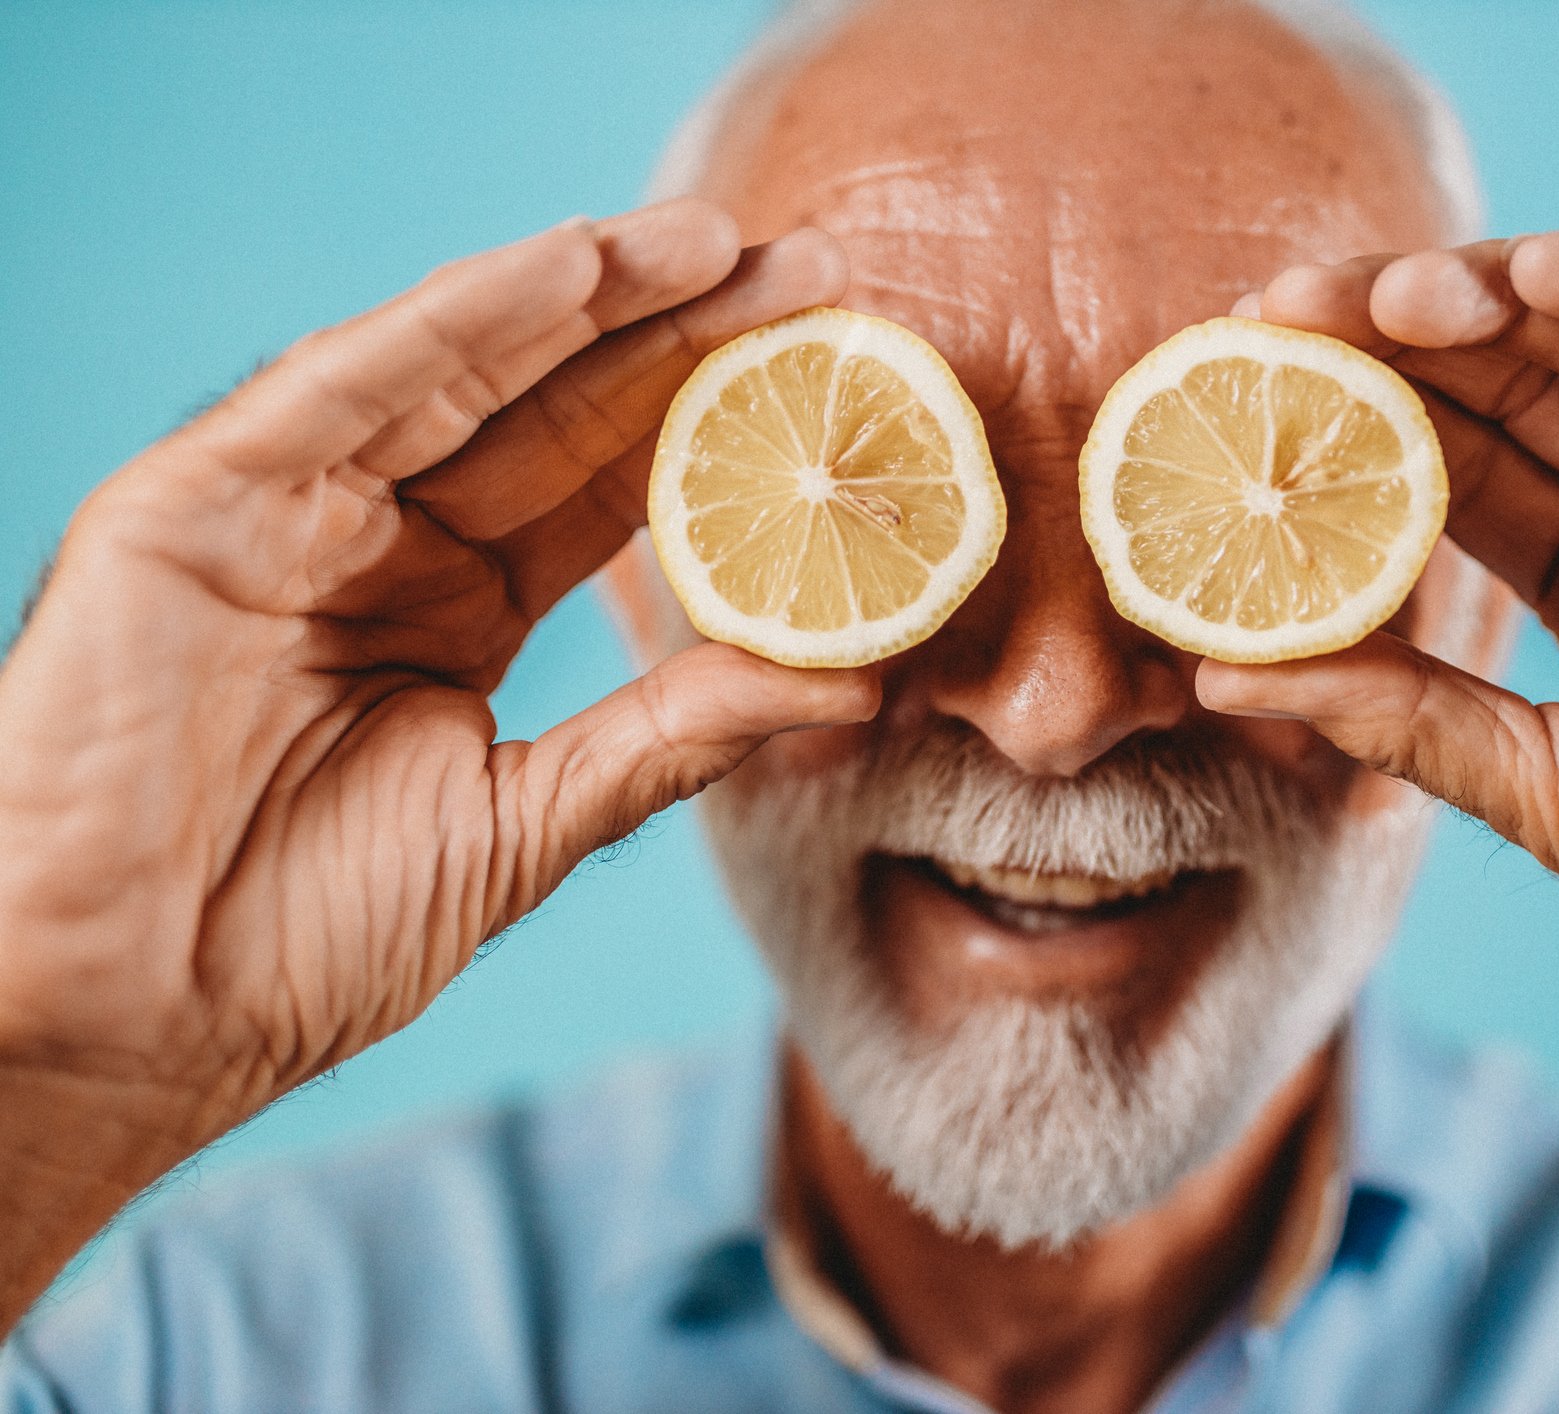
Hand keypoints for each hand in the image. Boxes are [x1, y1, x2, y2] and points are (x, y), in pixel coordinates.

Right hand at [0, 198, 877, 1322]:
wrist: (137, 1016)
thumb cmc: (306, 942)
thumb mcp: (524, 824)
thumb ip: (670, 738)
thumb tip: (852, 687)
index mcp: (455, 609)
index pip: (605, 488)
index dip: (712, 423)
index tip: (827, 373)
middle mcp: (381, 540)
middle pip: (552, 409)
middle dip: (676, 336)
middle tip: (808, 273)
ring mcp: (291, 511)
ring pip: (461, 371)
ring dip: (589, 297)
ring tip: (714, 243)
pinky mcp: (201, 499)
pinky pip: (344, 385)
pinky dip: (457, 320)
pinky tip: (572, 270)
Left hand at [1202, 227, 1558, 1131]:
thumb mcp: (1555, 791)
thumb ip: (1407, 715)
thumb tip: (1223, 676)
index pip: (1468, 465)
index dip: (1364, 420)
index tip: (1252, 389)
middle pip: (1527, 383)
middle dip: (1406, 341)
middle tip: (1286, 315)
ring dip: (1504, 297)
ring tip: (1392, 299)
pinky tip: (1536, 280)